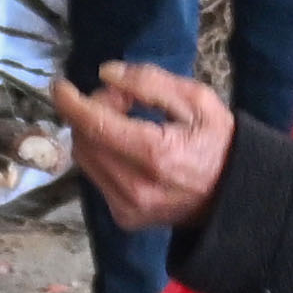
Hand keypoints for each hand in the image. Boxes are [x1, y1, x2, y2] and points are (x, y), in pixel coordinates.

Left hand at [51, 54, 234, 231]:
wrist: (233, 197)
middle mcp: (136, 186)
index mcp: (155, 154)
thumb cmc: (219, 143)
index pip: (96, 126)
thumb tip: (106, 74)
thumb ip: (150, 83)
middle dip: (93, 112)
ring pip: (86, 160)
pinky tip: (127, 149)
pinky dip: (103, 156)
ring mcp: (128, 207)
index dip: (72, 103)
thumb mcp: (197, 101)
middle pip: (85, 141)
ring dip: (94, 134)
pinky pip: (97, 177)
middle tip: (122, 100)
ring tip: (126, 123)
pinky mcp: (125, 217)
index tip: (59, 85)